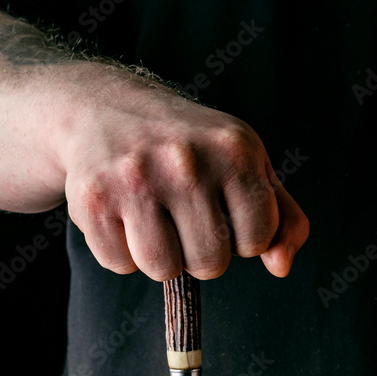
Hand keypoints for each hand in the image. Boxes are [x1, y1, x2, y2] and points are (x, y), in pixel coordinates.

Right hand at [60, 68, 308, 280]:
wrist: (103, 106)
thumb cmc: (189, 147)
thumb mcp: (246, 164)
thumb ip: (283, 218)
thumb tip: (281, 267)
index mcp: (235, 150)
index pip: (257, 240)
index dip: (241, 238)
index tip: (223, 212)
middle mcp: (186, 160)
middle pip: (210, 264)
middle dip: (199, 253)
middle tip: (182, 216)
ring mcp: (136, 178)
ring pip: (163, 269)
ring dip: (160, 257)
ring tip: (152, 217)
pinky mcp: (93, 197)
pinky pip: (119, 264)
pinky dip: (121, 251)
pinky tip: (120, 213)